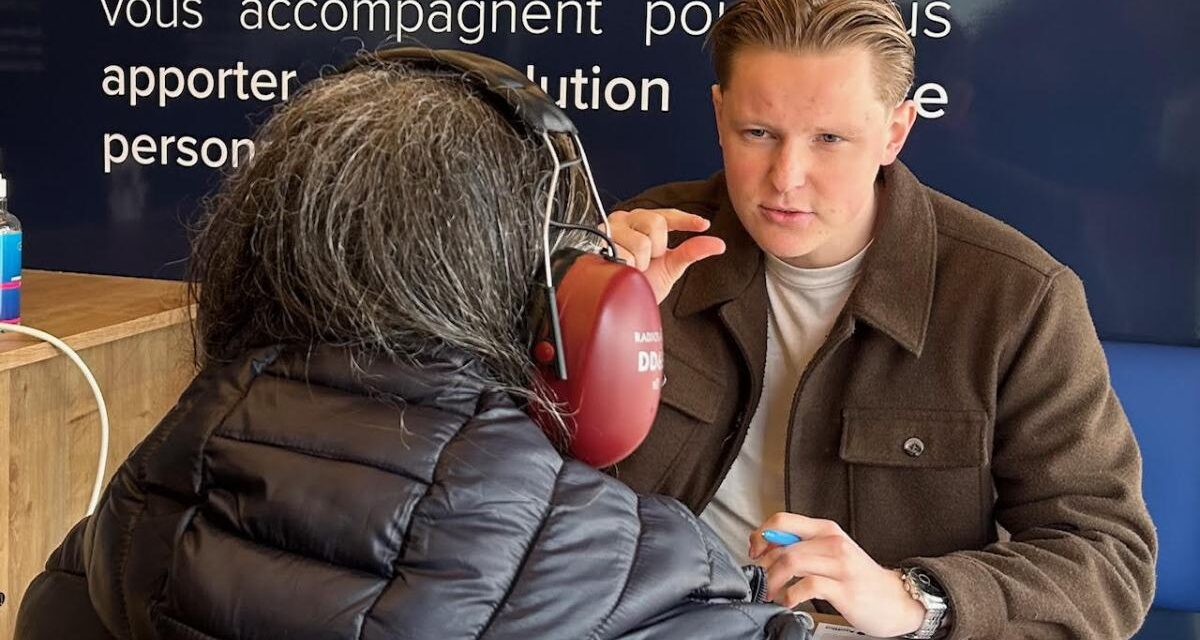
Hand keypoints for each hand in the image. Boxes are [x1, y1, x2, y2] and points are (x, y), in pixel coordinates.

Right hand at [606, 208, 725, 303]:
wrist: (616, 300)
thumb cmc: (639, 281)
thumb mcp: (670, 266)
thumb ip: (692, 251)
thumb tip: (718, 244)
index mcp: (643, 221)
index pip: (667, 215)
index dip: (686, 220)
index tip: (703, 224)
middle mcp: (626, 220)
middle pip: (656, 223)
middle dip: (657, 249)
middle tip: (648, 262)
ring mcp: (611, 229)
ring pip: (641, 241)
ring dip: (640, 262)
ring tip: (632, 267)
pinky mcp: (598, 242)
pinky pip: (624, 254)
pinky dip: (627, 266)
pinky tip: (620, 268)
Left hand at [749, 513, 925, 637]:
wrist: (896, 599)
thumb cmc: (860, 578)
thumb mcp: (832, 553)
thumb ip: (804, 547)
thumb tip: (768, 548)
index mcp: (826, 530)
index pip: (782, 520)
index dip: (760, 535)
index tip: (754, 552)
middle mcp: (832, 542)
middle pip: (782, 545)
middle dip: (762, 565)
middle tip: (759, 579)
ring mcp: (839, 565)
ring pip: (791, 561)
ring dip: (772, 580)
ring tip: (771, 592)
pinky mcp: (843, 588)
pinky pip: (807, 586)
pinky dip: (789, 595)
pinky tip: (788, 601)